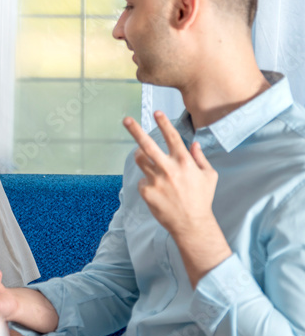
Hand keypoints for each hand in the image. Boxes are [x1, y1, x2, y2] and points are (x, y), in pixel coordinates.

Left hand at [123, 112, 218, 238]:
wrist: (191, 224)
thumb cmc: (202, 199)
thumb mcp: (209, 176)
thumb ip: (200, 158)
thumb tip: (194, 144)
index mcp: (184, 162)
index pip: (172, 137)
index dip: (163, 123)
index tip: (156, 112)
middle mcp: (169, 169)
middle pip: (147, 145)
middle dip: (135, 130)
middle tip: (126, 120)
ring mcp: (156, 180)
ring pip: (140, 160)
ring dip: (141, 156)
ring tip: (146, 158)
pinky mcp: (146, 191)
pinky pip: (142, 180)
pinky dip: (148, 182)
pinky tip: (158, 191)